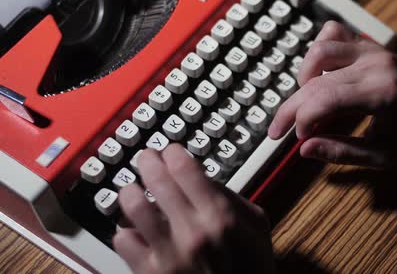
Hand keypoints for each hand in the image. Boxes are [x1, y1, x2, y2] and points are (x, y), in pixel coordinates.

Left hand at [113, 144, 274, 273]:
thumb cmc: (250, 269)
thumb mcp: (256, 227)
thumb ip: (231, 198)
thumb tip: (203, 178)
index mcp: (220, 216)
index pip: (184, 167)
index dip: (173, 154)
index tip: (171, 152)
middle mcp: (192, 232)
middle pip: (156, 179)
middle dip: (148, 162)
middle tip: (147, 159)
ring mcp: (168, 254)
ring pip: (132, 206)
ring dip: (130, 192)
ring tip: (133, 190)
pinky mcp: (150, 273)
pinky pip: (123, 241)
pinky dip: (126, 231)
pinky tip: (135, 230)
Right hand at [268, 21, 396, 166]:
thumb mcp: (386, 155)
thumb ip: (344, 152)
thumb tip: (305, 149)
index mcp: (381, 93)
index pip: (324, 99)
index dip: (302, 119)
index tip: (299, 137)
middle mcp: (373, 66)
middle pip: (315, 81)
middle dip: (291, 107)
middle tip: (279, 128)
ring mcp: (370, 51)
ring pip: (319, 51)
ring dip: (302, 77)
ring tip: (304, 100)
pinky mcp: (367, 46)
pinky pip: (333, 33)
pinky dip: (318, 51)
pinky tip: (318, 73)